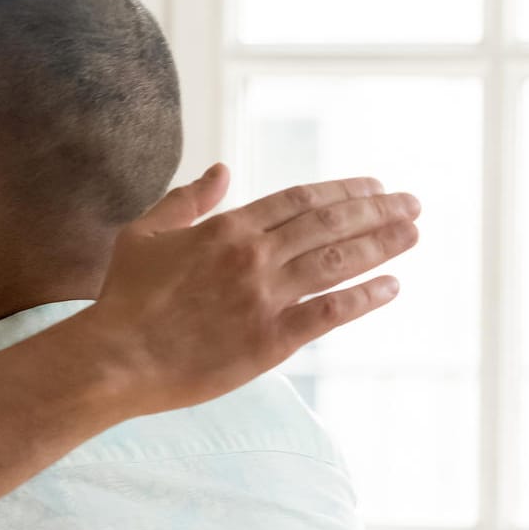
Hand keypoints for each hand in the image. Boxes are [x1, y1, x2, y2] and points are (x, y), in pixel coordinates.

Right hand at [84, 163, 418, 414]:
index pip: (300, 199)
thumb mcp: (144, 235)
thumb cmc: (124, 299)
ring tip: (412, 234)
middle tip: (411, 204)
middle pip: (330, 224)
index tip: (373, 187)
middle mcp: (254, 256)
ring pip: (338, 261)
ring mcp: (265, 297)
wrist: (116, 358)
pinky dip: (364, 298)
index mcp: (227, 228)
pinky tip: (391, 287)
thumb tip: (222, 171)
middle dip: (377, 211)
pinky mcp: (270, 340)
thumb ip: (186, 201)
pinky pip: (330, 312)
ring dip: (381, 245)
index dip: (343, 191)